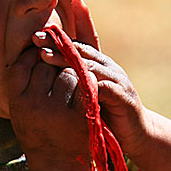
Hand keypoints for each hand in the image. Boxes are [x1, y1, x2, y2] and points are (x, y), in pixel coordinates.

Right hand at [7, 28, 93, 170]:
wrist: (59, 169)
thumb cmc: (39, 134)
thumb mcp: (22, 111)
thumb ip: (24, 82)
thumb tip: (34, 45)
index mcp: (16, 102)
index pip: (22, 65)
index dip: (32, 56)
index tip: (40, 56)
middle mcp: (34, 105)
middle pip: (46, 66)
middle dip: (54, 64)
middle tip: (59, 70)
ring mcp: (58, 111)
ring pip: (68, 72)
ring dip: (74, 73)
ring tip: (73, 83)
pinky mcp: (80, 116)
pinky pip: (86, 86)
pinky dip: (88, 84)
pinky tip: (87, 88)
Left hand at [33, 0, 149, 159]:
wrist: (136, 134)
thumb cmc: (106, 112)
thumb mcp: (86, 93)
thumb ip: (71, 78)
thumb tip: (43, 67)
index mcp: (98, 64)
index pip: (75, 45)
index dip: (56, 39)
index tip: (35, 36)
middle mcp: (107, 67)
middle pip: (79, 52)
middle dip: (56, 45)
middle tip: (37, 41)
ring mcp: (117, 81)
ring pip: (90, 66)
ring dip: (67, 60)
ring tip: (46, 57)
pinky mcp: (124, 98)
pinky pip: (106, 88)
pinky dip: (90, 84)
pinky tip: (72, 81)